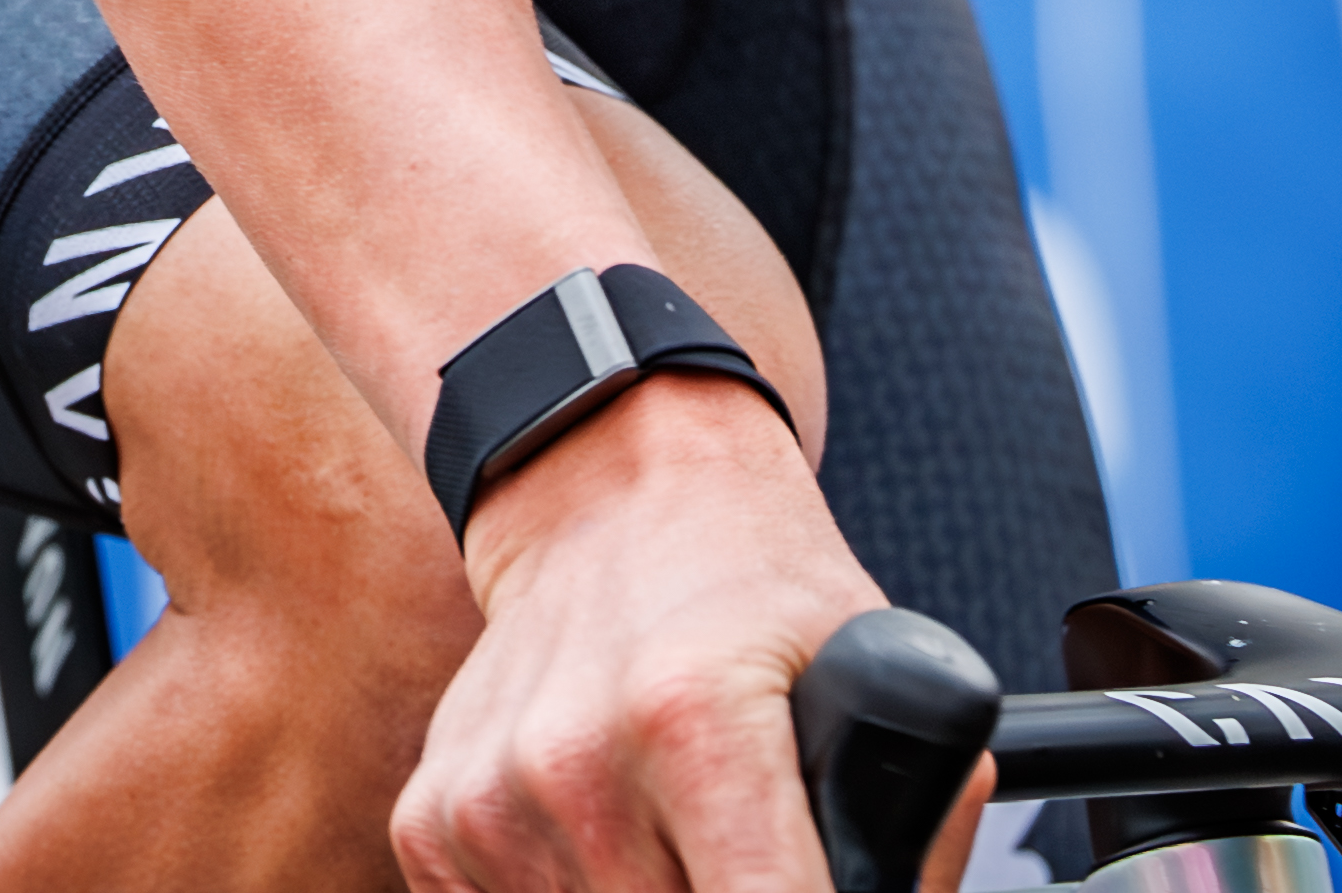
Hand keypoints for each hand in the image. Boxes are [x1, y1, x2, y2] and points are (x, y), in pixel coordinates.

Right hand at [396, 375, 969, 892]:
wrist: (609, 489)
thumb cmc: (753, 585)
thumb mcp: (876, 662)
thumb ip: (909, 819)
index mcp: (695, 716)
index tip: (810, 889)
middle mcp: (575, 760)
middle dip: (726, 892)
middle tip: (749, 839)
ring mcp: (490, 798)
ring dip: (651, 892)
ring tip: (676, 819)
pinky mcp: (432, 823)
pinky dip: (574, 891)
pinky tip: (604, 822)